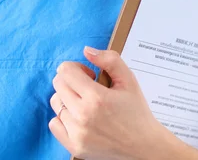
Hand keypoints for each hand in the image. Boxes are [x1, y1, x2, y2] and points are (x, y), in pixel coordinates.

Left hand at [48, 46, 175, 159]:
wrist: (144, 147)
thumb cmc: (137, 112)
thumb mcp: (129, 80)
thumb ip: (109, 59)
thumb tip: (86, 51)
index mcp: (96, 97)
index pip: (65, 71)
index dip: (77, 68)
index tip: (90, 76)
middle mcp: (83, 116)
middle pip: (58, 84)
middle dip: (71, 80)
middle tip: (89, 88)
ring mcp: (77, 133)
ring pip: (56, 102)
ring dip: (67, 98)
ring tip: (85, 103)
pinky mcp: (74, 146)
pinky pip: (54, 124)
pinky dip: (62, 118)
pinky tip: (79, 117)